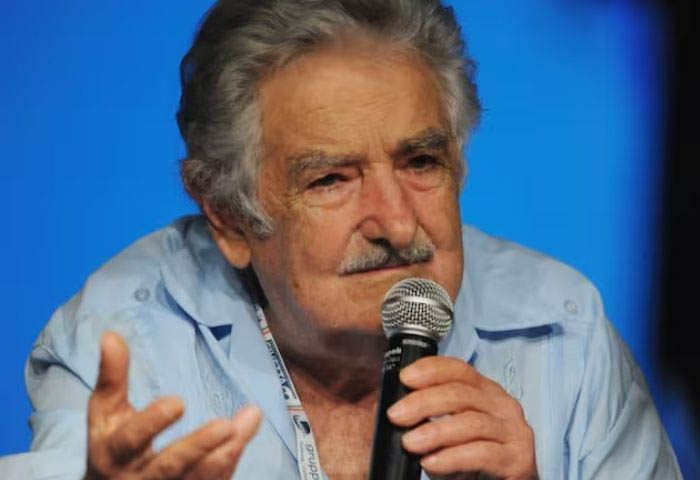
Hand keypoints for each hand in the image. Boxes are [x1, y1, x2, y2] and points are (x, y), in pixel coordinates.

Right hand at [85, 332, 261, 479]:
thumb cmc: (111, 442)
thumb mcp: (106, 412)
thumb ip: (112, 377)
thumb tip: (111, 334)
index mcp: (112, 453)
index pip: (131, 440)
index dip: (152, 424)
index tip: (179, 401)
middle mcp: (137, 479)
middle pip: (168, 467)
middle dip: (197, 447)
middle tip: (224, 425)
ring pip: (197, 478)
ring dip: (224, 454)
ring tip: (247, 422)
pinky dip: (229, 460)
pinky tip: (245, 433)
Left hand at [386, 356, 536, 479]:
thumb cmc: (472, 461)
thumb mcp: (449, 432)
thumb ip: (428, 417)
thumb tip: (392, 407)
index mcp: (485, 392)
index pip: (459, 370)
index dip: (431, 369)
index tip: (405, 378)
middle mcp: (503, 406)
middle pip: (460, 394)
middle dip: (423, 402)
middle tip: (396, 415)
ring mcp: (514, 432)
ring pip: (471, 422)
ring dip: (435, 431)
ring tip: (409, 442)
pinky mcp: (517, 460)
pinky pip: (482, 453)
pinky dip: (452, 457)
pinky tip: (431, 462)